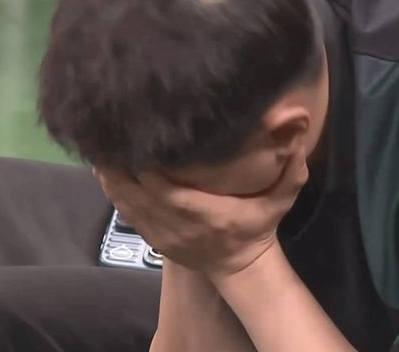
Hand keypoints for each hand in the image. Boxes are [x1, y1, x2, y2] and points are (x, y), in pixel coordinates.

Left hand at [94, 145, 308, 277]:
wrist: (241, 266)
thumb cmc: (259, 226)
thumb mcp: (282, 199)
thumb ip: (292, 169)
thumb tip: (300, 132)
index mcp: (206, 213)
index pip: (168, 191)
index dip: (146, 169)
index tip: (135, 140)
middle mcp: (179, 225)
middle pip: (138, 195)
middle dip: (118, 167)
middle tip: (105, 136)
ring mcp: (163, 234)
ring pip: (127, 205)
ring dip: (111, 179)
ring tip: (98, 149)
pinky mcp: (154, 240)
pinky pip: (127, 215)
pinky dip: (114, 194)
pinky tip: (105, 173)